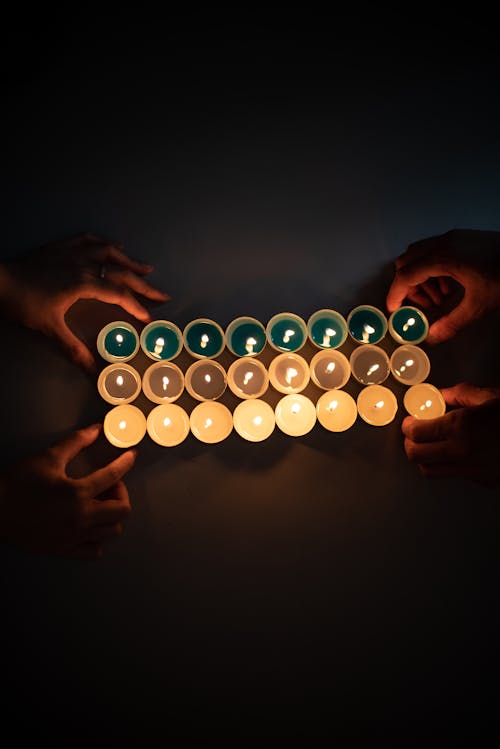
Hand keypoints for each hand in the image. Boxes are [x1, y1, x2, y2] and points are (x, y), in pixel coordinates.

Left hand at [0, 234, 168, 370]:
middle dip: (144, 285)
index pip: (118, 295)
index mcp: (84, 284)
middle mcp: (83, 265)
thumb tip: (91, 369)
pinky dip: (103, 242)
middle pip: (121, 273)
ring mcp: (72, 253)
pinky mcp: (60, 247)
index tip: (148, 318)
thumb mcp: (49, 327)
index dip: (136, 307)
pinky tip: (113, 244)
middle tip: (162, 294)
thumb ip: (73, 347)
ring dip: (129, 260)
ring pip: (108, 253)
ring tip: (146, 267)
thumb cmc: (23, 303)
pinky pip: (87, 240)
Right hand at [0, 424, 135, 558]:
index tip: (131, 456)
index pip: (113, 475)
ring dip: (112, 515)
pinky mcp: (63, 550)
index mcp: (77, 493)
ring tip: (99, 504)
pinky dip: (98, 539)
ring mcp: (73, 537)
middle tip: (108, 485)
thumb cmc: (17, 484)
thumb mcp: (48, 458)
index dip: (126, 462)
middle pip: (122, 510)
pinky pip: (94, 551)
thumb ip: (75, 442)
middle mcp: (80, 518)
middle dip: (121, 494)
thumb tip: (95, 430)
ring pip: (112, 532)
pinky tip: (89, 526)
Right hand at [386, 229, 499, 342]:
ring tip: (440, 297)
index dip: (396, 294)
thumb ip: (451, 323)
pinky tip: (451, 284)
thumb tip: (431, 338)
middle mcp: (444, 242)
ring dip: (421, 277)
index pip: (406, 275)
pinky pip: (434, 250)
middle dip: (407, 286)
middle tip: (422, 306)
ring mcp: (452, 237)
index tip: (394, 310)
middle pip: (406, 262)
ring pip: (418, 254)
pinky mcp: (461, 237)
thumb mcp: (479, 304)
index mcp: (444, 258)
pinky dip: (433, 268)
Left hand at [402, 383, 499, 486]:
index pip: (416, 433)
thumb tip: (441, 395)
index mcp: (460, 427)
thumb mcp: (491, 396)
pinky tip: (456, 453)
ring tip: (431, 445)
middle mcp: (461, 451)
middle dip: (410, 444)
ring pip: (430, 471)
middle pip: (416, 456)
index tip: (410, 421)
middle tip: (414, 434)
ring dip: (424, 458)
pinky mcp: (484, 481)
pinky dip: (448, 465)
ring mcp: (472, 470)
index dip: (408, 427)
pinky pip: (454, 475)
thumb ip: (461, 395)